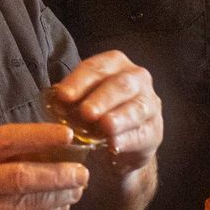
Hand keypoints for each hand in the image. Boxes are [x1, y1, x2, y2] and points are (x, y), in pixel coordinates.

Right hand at [0, 123, 87, 209]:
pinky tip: (58, 208)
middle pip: (20, 177)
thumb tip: (33, 145)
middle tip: (83, 171)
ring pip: (23, 204)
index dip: (39, 138)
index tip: (66, 137)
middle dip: (58, 174)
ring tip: (77, 189)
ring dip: (56, 197)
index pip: (4, 140)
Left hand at [45, 51, 163, 171]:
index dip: (79, 81)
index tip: (63, 96)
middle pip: (121, 85)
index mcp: (115, 64)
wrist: (116, 145)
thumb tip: (54, 99)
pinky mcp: (155, 131)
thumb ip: (69, 98)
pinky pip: (143, 134)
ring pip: (137, 108)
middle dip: (102, 98)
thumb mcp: (79, 102)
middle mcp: (137, 79)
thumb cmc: (93, 115)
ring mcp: (150, 104)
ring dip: (120, 118)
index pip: (97, 68)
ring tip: (105, 126)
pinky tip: (115, 145)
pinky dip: (128, 140)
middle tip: (86, 112)